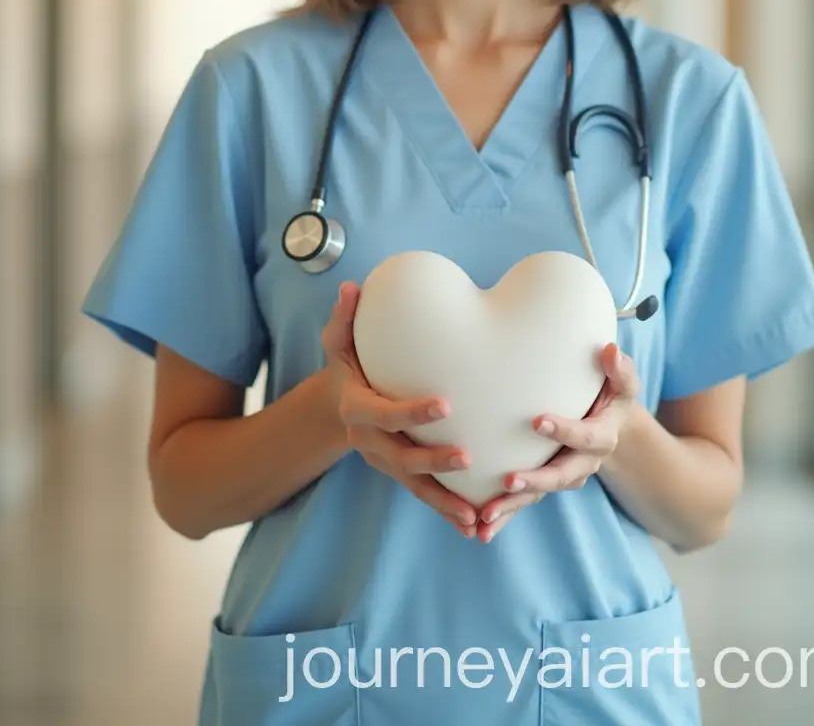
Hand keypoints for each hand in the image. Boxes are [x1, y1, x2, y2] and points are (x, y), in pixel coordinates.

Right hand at [321, 281, 478, 536]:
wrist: (339, 405)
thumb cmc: (348, 365)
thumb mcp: (338, 342)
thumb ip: (344, 318)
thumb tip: (351, 288)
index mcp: (358, 409)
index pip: (384, 413)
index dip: (411, 412)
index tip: (445, 405)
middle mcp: (370, 442)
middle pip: (401, 457)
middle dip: (433, 461)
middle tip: (466, 457)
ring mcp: (385, 462)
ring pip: (415, 486)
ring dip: (444, 502)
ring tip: (475, 516)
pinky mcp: (401, 474)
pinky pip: (424, 496)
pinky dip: (447, 512)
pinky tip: (475, 525)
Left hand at [476, 343, 640, 542]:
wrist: (608, 420)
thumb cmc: (610, 392)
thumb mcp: (621, 382)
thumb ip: (619, 371)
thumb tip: (610, 351)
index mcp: (602, 436)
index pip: (586, 436)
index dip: (565, 431)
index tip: (538, 421)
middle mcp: (584, 462)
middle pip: (562, 476)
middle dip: (536, 481)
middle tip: (508, 481)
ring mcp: (564, 475)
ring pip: (539, 494)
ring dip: (513, 505)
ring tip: (485, 516)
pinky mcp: (545, 481)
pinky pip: (525, 501)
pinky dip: (505, 514)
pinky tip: (480, 528)